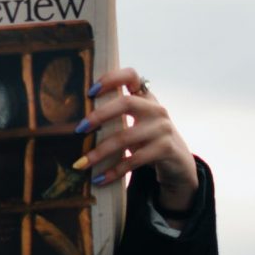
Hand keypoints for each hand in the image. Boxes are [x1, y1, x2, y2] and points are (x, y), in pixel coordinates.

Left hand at [73, 68, 198, 219]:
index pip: (131, 76)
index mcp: (145, 97)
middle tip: (79, 129)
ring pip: (125, 137)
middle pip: (126, 103)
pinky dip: (114, 171)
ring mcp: (163, 128)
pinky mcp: (166, 149)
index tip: (90, 92)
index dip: (111, 79)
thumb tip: (76, 123)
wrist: (178, 163)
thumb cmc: (147, 139)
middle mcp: (156, 109)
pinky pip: (134, 160)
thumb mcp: (136, 122)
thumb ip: (116, 115)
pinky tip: (99, 179)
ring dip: (100, 152)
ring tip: (80, 164)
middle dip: (99, 115)